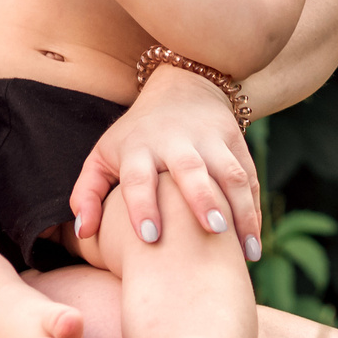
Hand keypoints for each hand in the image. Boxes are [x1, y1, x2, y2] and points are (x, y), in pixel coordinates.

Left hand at [70, 63, 260, 258]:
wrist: (182, 86)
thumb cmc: (134, 136)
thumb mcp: (103, 156)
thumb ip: (87, 193)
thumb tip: (83, 234)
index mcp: (138, 147)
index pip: (139, 177)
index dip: (143, 205)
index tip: (149, 237)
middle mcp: (175, 141)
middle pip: (190, 169)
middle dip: (202, 199)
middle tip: (212, 231)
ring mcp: (210, 139)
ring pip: (230, 173)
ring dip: (240, 210)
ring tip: (246, 252)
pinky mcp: (236, 140)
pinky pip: (249, 176)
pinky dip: (253, 209)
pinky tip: (252, 243)